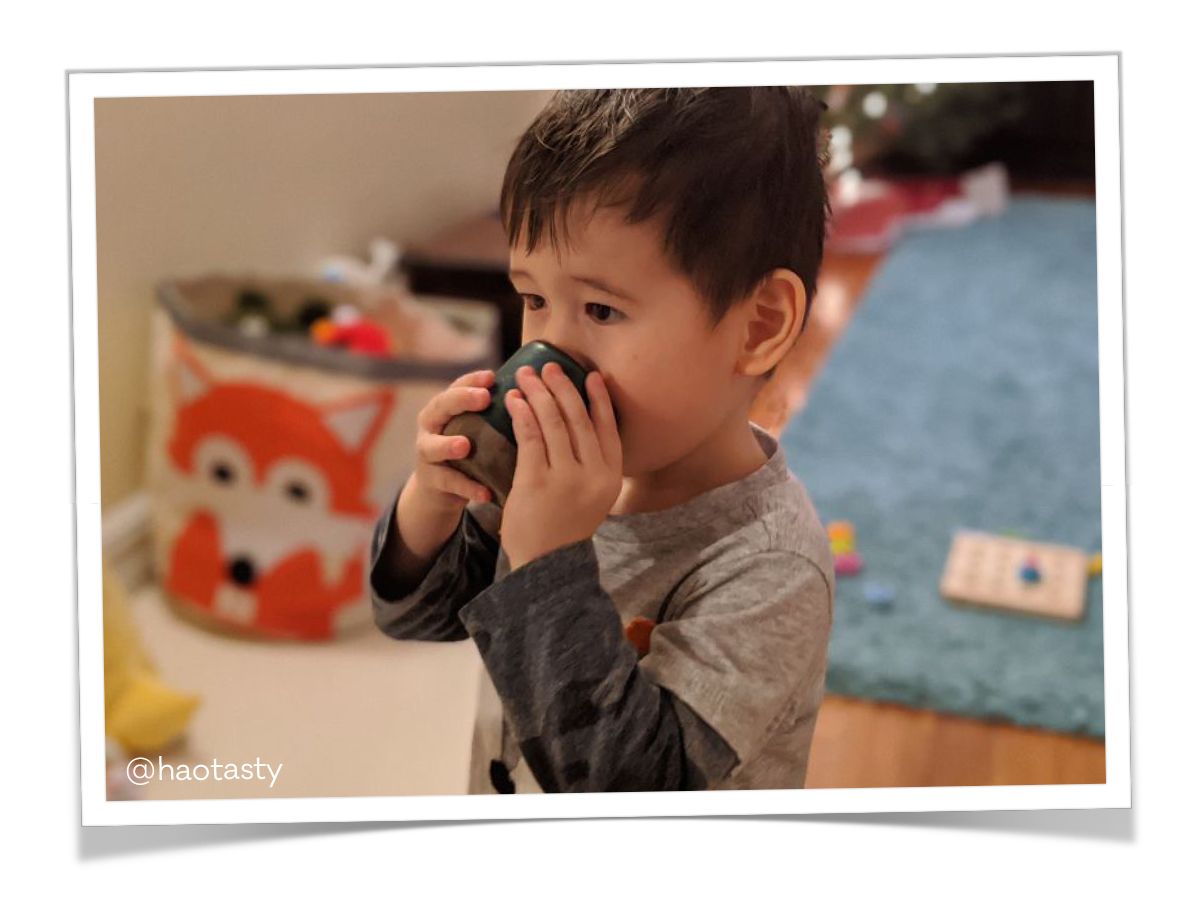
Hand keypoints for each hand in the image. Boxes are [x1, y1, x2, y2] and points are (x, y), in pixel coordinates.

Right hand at [407, 368, 496, 517]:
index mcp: (446, 407)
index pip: (457, 386)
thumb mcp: (477, 428)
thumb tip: (533, 393)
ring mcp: (427, 453)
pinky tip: (485, 494)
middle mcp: (432, 425)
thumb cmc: (468, 450)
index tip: (493, 376)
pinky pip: (447, 483)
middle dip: (461, 400)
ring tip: (465, 446)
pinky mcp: (430, 480)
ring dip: (448, 445)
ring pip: (432, 446)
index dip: (473, 379)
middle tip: (484, 398)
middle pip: (441, 406)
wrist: (441, 489)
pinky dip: (467, 488)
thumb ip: (494, 413)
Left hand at [499, 362, 622, 570]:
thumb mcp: (592, 496)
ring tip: (525, 376)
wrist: (545, 565)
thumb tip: (579, 421)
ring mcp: (566, 478)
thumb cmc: (565, 526)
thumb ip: (591, 464)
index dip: (600, 398)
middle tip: (549, 366)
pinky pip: (530, 437)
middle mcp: (593, 475)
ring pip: (553, 422)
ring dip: (538, 393)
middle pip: (579, 419)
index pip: (609, 428)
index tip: (591, 375)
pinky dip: (522, 414)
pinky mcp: (537, 482)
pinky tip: (514, 400)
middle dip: (563, 387)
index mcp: (611, 477)